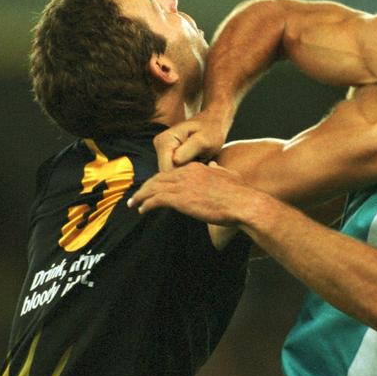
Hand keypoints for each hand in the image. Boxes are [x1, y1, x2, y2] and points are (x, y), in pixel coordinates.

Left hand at [128, 161, 253, 224]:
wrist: (242, 203)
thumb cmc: (239, 193)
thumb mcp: (228, 175)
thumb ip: (218, 170)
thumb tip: (214, 165)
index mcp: (196, 168)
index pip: (171, 173)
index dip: (160, 181)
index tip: (154, 189)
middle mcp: (186, 173)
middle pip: (158, 179)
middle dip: (146, 187)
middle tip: (137, 196)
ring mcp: (182, 186)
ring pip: (153, 188)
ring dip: (141, 196)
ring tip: (133, 204)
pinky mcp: (180, 199)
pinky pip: (156, 200)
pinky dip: (146, 204)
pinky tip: (141, 210)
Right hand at [154, 110, 231, 170]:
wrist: (212, 123)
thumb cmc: (211, 130)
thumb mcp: (204, 140)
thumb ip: (190, 150)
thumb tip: (175, 160)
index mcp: (165, 140)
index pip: (166, 169)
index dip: (182, 176)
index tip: (198, 174)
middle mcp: (160, 145)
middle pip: (167, 173)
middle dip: (184, 175)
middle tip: (201, 170)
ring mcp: (163, 151)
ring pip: (171, 173)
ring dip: (185, 174)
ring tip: (200, 166)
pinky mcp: (168, 155)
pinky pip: (175, 170)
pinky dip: (186, 171)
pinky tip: (196, 166)